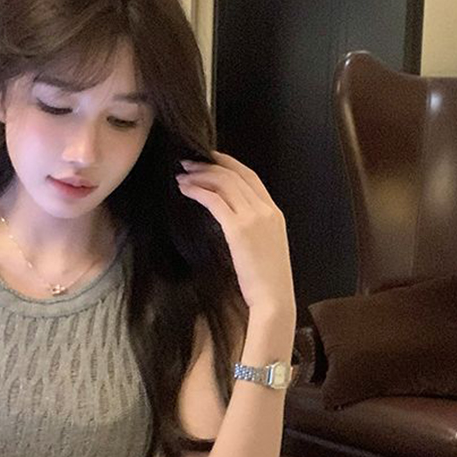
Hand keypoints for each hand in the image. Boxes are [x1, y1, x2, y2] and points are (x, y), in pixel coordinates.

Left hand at [175, 150, 294, 315]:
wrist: (274, 299)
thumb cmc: (266, 282)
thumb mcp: (264, 247)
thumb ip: (252, 229)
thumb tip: (229, 220)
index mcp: (274, 212)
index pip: (250, 177)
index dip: (229, 163)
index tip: (211, 158)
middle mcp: (266, 210)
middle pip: (235, 175)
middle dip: (209, 165)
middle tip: (188, 162)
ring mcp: (254, 218)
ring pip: (224, 183)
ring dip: (200, 175)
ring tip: (182, 175)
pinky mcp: (239, 229)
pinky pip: (214, 200)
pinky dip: (197, 190)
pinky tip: (185, 190)